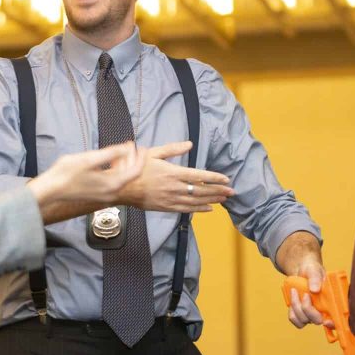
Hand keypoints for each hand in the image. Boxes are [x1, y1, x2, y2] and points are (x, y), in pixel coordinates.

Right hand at [28, 142, 144, 223]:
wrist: (51, 189)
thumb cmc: (66, 173)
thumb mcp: (89, 158)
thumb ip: (110, 153)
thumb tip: (126, 148)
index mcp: (112, 184)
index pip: (135, 171)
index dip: (140, 157)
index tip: (139, 145)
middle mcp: (112, 193)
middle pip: (130, 175)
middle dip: (132, 159)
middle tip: (129, 145)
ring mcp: (105, 196)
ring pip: (122, 179)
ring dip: (124, 164)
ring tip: (121, 151)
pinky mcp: (98, 195)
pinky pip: (114, 183)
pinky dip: (116, 171)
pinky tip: (110, 162)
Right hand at [119, 141, 233, 212]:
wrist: (122, 188)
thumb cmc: (136, 168)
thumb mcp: (153, 153)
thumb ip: (173, 149)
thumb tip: (190, 144)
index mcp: (173, 172)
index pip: (199, 176)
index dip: (214, 178)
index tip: (226, 179)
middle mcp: (175, 187)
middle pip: (201, 190)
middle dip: (218, 191)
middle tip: (232, 191)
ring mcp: (171, 199)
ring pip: (196, 201)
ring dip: (212, 200)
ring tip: (224, 199)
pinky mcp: (166, 207)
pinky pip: (186, 209)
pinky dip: (199, 209)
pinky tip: (209, 208)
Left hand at [276, 231, 331, 328]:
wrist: (301, 271)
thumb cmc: (311, 271)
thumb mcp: (314, 270)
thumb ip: (315, 278)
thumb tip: (314, 290)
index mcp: (332, 302)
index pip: (336, 319)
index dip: (333, 324)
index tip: (327, 321)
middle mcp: (323, 311)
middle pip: (317, 321)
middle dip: (308, 309)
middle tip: (305, 294)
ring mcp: (311, 315)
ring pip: (303, 320)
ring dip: (297, 306)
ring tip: (294, 290)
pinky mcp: (300, 314)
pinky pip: (295, 319)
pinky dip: (292, 309)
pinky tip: (293, 296)